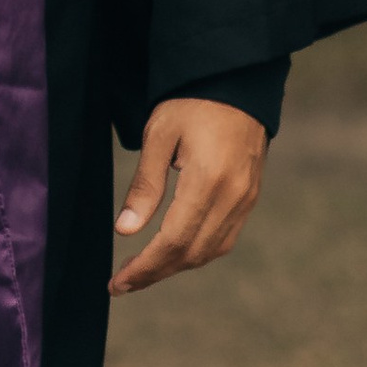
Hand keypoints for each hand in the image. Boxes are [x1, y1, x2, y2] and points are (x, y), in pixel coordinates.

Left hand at [109, 96, 265, 295]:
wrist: (237, 82)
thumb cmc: (192, 102)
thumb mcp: (158, 135)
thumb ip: (145, 185)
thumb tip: (125, 231)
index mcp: (208, 181)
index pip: (172, 241)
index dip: (144, 267)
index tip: (117, 283)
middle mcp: (232, 197)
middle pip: (192, 254)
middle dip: (155, 273)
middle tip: (122, 283)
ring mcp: (246, 199)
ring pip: (210, 251)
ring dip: (176, 266)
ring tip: (143, 270)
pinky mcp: (250, 196)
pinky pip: (225, 238)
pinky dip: (197, 252)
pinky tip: (174, 251)